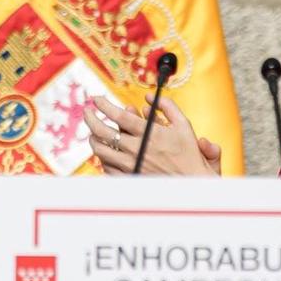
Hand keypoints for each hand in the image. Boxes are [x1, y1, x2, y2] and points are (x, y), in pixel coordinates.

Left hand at [83, 96, 219, 175]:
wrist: (192, 184)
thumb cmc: (189, 154)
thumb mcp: (184, 125)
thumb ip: (167, 106)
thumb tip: (148, 96)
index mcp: (148, 134)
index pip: (118, 115)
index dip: (103, 105)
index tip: (95, 99)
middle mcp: (136, 149)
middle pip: (102, 131)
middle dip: (90, 118)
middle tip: (87, 112)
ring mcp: (131, 164)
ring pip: (101, 150)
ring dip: (93, 139)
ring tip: (93, 133)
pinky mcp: (129, 177)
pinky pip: (107, 167)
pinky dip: (102, 158)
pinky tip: (104, 153)